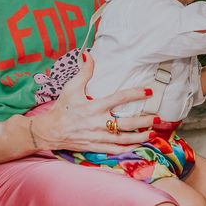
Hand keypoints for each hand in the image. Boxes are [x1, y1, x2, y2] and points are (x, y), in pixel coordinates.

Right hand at [33, 55, 154, 152]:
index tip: (149, 91)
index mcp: (94, 106)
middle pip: (127, 123)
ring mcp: (98, 137)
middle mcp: (98, 123)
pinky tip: (138, 146)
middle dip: (144, 121)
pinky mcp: (96, 147)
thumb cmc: (61, 109)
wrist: (49, 131)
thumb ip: (84, 72)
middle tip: (157, 118)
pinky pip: (115, 150)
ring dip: (140, 137)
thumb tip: (89, 54)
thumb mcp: (71, 88)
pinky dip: (128, 149)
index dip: (136, 93)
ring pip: (124, 139)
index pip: (120, 98)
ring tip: (153, 133)